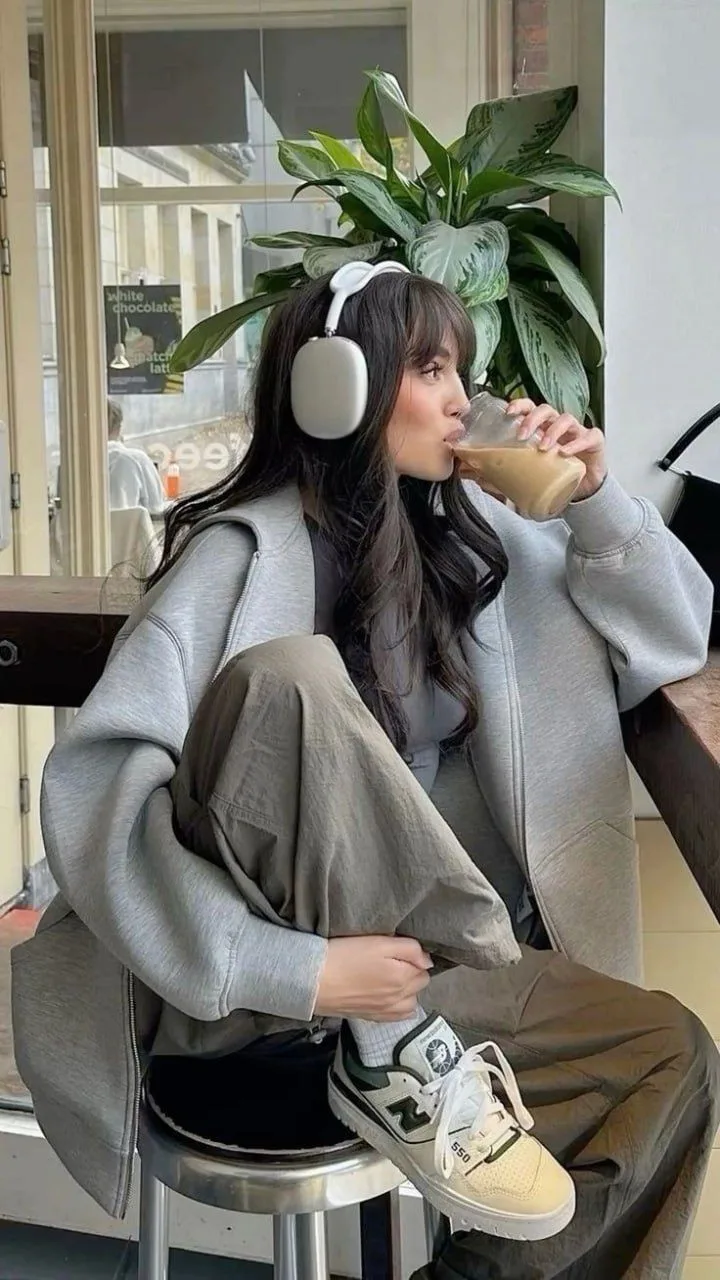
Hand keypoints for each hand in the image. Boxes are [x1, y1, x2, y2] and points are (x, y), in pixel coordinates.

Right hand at [314, 936, 432, 1020]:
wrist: (314, 981)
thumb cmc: (346, 955)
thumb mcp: (380, 942)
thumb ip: (410, 950)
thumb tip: (428, 962)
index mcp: (404, 978)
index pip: (424, 967)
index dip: (414, 956)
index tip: (400, 949)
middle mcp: (399, 999)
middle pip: (420, 985)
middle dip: (413, 972)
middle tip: (394, 960)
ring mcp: (386, 1011)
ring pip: (410, 1002)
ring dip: (407, 991)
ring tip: (390, 977)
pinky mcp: (372, 1017)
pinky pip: (397, 1016)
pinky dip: (398, 1007)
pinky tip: (387, 996)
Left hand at [509, 398, 607, 499]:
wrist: (584, 489)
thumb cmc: (557, 474)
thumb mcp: (532, 471)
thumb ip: (510, 472)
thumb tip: (481, 478)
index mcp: (542, 427)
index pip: (530, 407)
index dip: (520, 405)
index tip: (508, 412)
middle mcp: (558, 425)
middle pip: (546, 410)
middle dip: (532, 419)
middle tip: (522, 435)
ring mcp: (577, 431)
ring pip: (565, 419)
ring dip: (552, 431)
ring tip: (543, 447)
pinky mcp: (594, 441)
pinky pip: (588, 436)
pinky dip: (576, 444)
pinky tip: (565, 453)